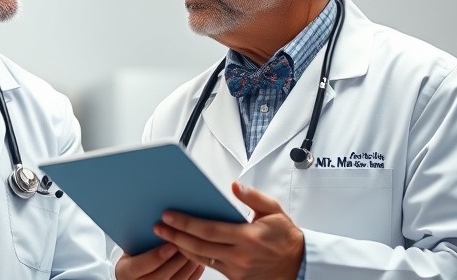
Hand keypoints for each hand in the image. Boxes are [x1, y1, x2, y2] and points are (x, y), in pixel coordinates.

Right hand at [115, 243, 204, 279]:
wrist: (134, 274)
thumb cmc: (134, 255)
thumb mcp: (131, 247)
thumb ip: (141, 239)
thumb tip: (161, 223)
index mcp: (125, 272)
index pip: (139, 266)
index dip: (156, 256)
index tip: (170, 243)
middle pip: (160, 276)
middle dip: (177, 260)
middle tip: (190, 244)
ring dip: (187, 266)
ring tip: (196, 250)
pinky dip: (193, 275)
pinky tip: (198, 263)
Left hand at [153, 182, 303, 279]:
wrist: (298, 265)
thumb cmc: (285, 236)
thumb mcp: (274, 210)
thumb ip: (253, 197)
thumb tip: (234, 186)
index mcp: (248, 237)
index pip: (209, 230)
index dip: (186, 223)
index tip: (169, 215)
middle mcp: (240, 256)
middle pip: (199, 246)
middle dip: (175, 235)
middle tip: (158, 226)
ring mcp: (237, 270)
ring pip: (201, 258)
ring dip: (180, 246)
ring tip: (165, 236)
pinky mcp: (235, 278)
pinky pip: (209, 266)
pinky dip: (194, 256)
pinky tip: (183, 247)